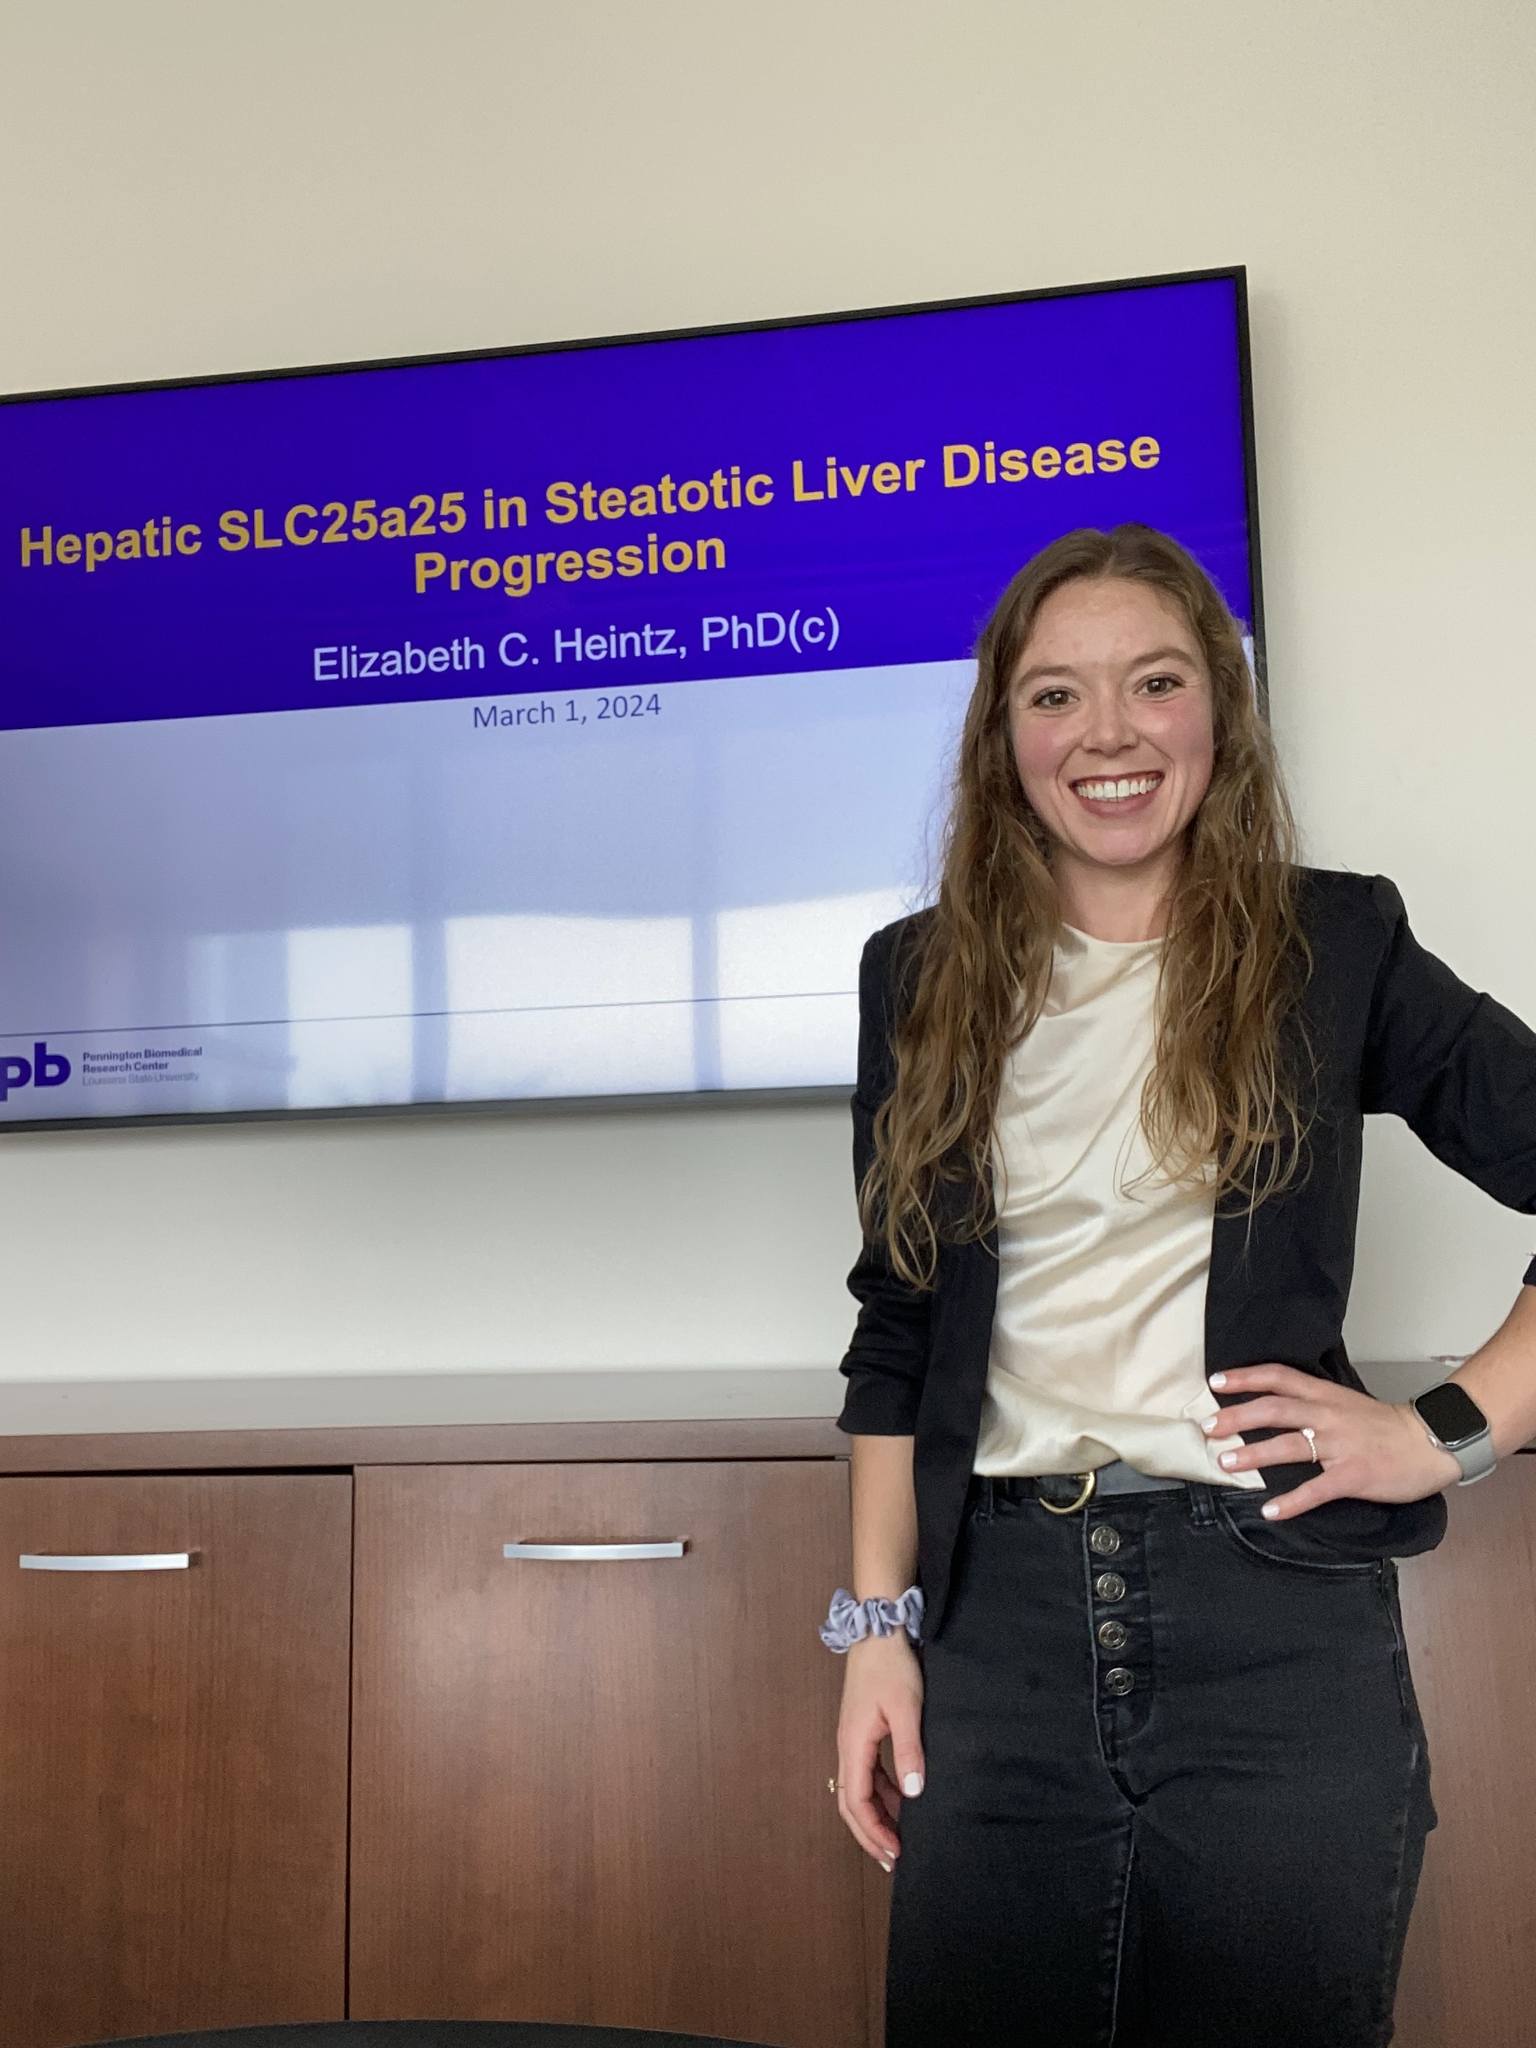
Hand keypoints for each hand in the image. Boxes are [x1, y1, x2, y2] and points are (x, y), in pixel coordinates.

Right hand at [834, 1631, 924, 1871]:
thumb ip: (908, 1751)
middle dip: (870, 1833)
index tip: (896, 1852)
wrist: (879, 1629)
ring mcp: (854, 1738)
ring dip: (877, 1815)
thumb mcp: (906, 1709)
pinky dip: (882, 1793)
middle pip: (850, 1802)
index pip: (856, 1801)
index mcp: (853, 1744)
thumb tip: (913, 1794)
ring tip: (900, 1837)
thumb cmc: (892, 1666)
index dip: (874, 1830)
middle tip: (894, 1859)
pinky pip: (868, 1773)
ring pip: (858, 1789)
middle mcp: (847, 1746)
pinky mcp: (863, 1730)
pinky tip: (902, 1800)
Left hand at [1203, 1364, 1461, 1519]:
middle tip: (1208, 1427)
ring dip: (1254, 1455)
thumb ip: (1314, 1404)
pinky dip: (1291, 1501)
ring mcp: (1340, 1446)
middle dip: (1237, 1417)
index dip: (1245, 1377)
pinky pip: (1316, 1490)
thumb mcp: (1346, 1403)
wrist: (1431, 1440)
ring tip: (1225, 1463)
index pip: (1278, 1377)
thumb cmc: (1387, 1426)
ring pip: (1289, 1446)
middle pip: (1274, 1409)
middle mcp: (1328, 1416)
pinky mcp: (1354, 1476)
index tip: (1215, 1381)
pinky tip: (1270, 1510)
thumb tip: (1277, 1408)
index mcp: (1325, 1395)